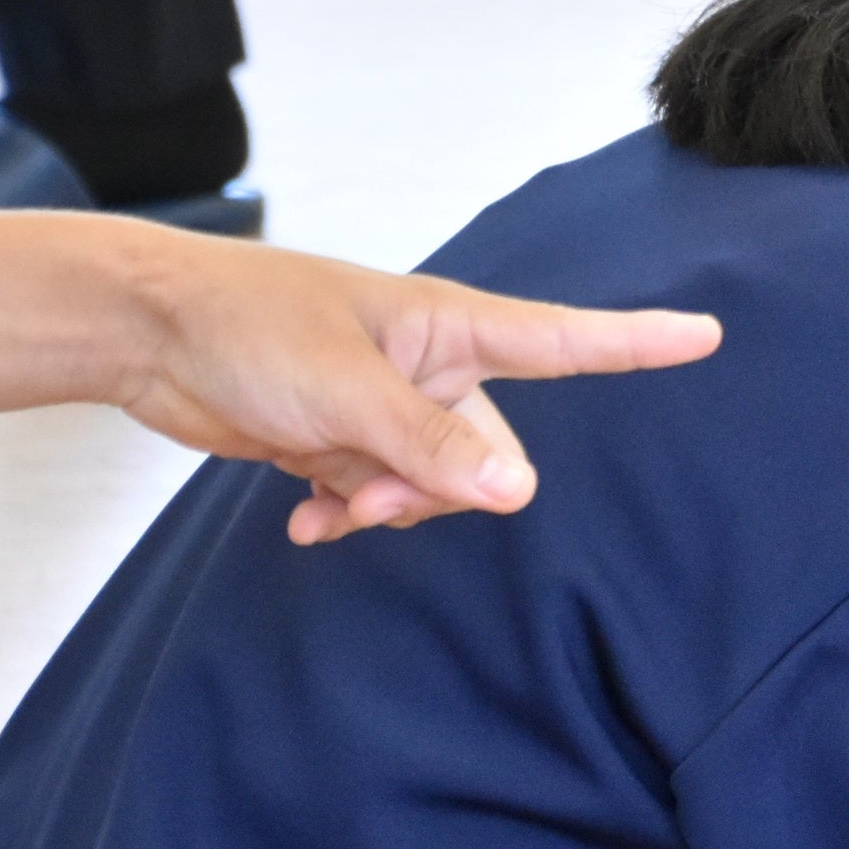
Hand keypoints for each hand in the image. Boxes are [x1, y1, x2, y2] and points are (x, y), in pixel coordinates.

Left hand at [114, 236, 721, 544]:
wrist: (142, 333)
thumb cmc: (247, 328)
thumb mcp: (347, 392)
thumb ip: (434, 444)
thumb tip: (521, 495)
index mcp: (451, 328)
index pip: (567, 340)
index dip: (638, 342)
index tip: (707, 335)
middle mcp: (431, 367)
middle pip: (489, 453)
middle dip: (439, 488)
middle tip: (372, 493)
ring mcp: (386, 406)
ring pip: (430, 485)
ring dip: (384, 506)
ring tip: (324, 501)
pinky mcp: (340, 438)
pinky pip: (376, 495)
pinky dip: (344, 513)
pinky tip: (302, 520)